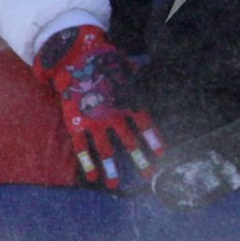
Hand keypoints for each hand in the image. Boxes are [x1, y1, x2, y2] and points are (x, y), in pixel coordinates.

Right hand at [33, 25, 163, 188]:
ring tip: (114, 185)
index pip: (145, 123)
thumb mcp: (127, 68)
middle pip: (129, 141)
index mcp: (127, 101)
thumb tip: (157, 75)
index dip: (154, 139)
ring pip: (105, 149)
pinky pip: (82, 146)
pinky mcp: (77, 122)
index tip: (163, 154)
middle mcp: (113, 114)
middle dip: (139, 158)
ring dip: (111, 167)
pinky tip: (91, 176)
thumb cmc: (103, 60)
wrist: (75, 56)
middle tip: (149, 175)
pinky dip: (86, 161)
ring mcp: (94, 120)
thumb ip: (140, 78)